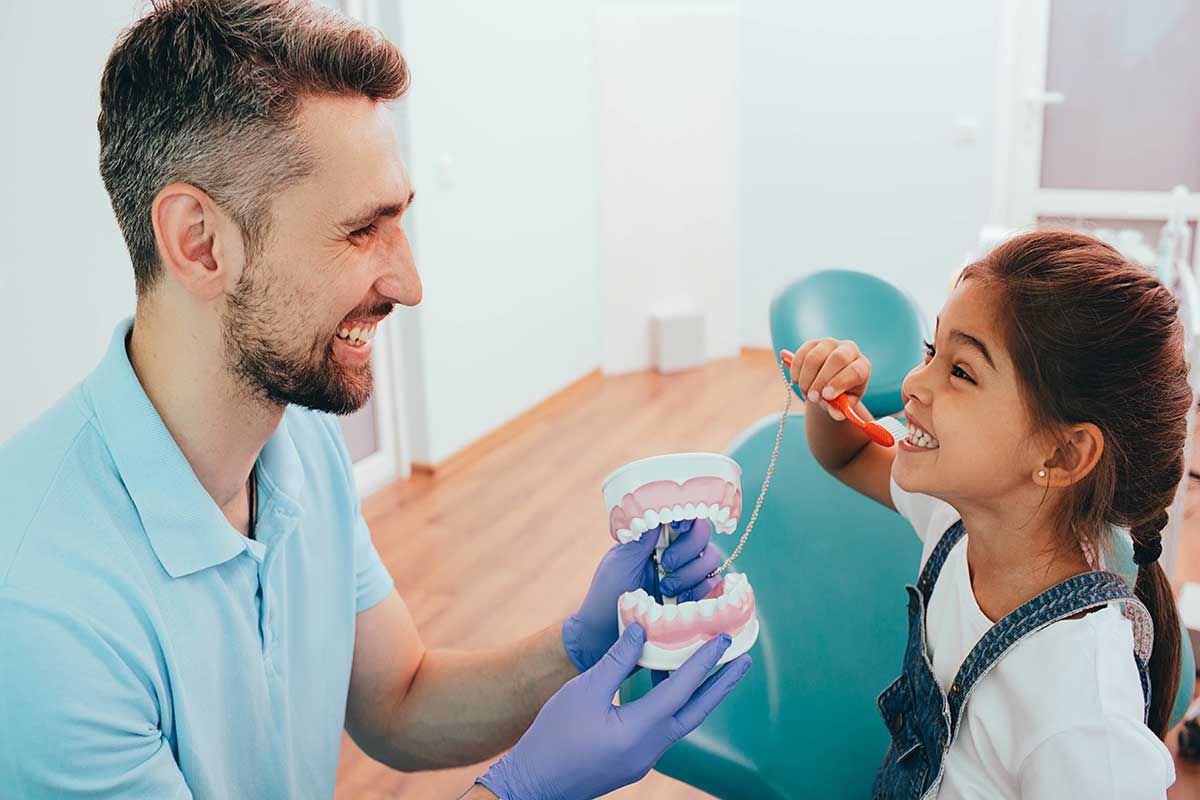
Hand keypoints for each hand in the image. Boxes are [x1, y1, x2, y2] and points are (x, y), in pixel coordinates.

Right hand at [478, 623, 751, 799]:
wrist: (531, 786)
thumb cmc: (553, 737)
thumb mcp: (584, 691)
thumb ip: (617, 661)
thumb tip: (641, 631)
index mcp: (640, 731)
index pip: (681, 690)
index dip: (703, 662)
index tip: (723, 638)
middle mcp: (650, 749)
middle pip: (696, 712)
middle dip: (721, 685)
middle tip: (744, 660)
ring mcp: (643, 760)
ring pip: (681, 721)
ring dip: (697, 695)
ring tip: (711, 668)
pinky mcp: (632, 762)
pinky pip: (662, 728)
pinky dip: (672, 705)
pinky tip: (666, 686)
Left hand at [562, 518, 722, 671]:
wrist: (604, 634)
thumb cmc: (607, 593)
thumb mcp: (621, 560)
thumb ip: (643, 535)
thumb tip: (660, 508)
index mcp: (656, 538)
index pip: (683, 515)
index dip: (687, 515)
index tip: (678, 525)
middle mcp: (675, 552)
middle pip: (704, 534)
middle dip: (689, 548)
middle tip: (665, 564)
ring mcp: (687, 575)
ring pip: (711, 560)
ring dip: (691, 573)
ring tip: (666, 589)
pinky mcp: (695, 598)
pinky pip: (714, 586)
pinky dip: (701, 591)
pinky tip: (680, 601)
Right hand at [781, 338, 871, 421]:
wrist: (828, 385)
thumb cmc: (840, 395)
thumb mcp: (843, 405)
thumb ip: (840, 410)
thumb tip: (835, 413)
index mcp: (862, 366)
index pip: (855, 370)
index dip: (840, 383)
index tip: (827, 396)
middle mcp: (849, 349)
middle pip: (837, 359)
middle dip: (821, 380)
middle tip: (812, 398)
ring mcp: (830, 344)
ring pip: (815, 357)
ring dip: (806, 379)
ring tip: (806, 393)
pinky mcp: (812, 343)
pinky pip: (800, 355)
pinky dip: (796, 371)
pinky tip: (798, 382)